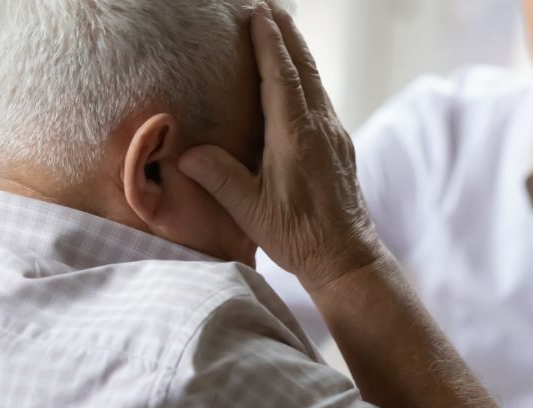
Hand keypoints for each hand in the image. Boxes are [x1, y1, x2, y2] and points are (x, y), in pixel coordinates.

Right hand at [179, 7, 381, 290]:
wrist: (346, 257)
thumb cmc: (299, 236)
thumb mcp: (251, 210)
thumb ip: (219, 177)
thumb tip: (185, 153)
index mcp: (297, 137)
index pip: (281, 77)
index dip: (269, 43)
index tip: (259, 14)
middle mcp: (322, 129)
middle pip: (305, 69)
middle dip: (287, 35)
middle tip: (270, 7)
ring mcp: (335, 137)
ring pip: (317, 83)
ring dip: (298, 54)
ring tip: (282, 31)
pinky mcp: (341, 148)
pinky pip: (322, 100)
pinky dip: (306, 79)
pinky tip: (298, 81)